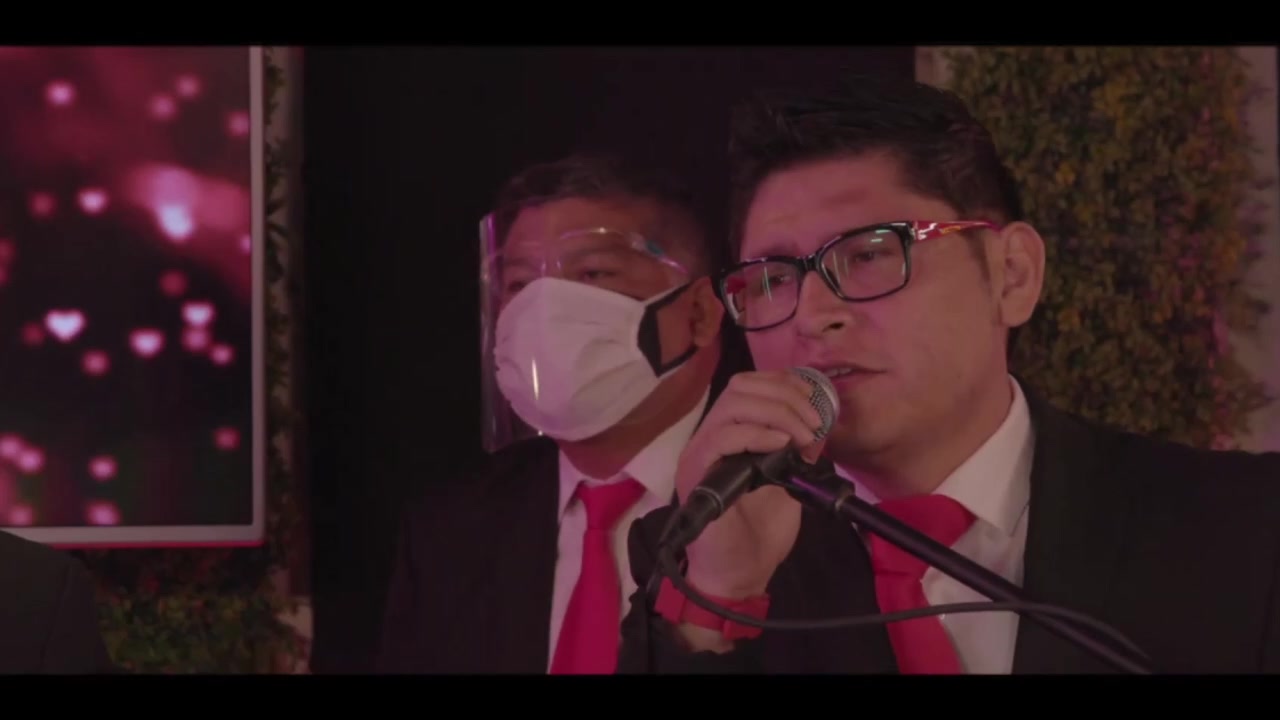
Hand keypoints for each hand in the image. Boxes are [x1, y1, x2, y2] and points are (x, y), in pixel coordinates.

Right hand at [674, 369, 828, 599]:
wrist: (738, 576)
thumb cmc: (758, 535)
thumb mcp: (789, 484)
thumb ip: (798, 453)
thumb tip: (820, 426)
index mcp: (730, 435)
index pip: (750, 386)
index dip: (784, 382)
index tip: (816, 398)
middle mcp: (710, 437)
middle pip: (740, 387)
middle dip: (785, 396)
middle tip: (815, 421)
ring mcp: (700, 454)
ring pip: (731, 405)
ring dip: (776, 412)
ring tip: (802, 436)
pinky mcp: (696, 474)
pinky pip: (721, 438)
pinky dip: (755, 434)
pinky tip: (781, 445)